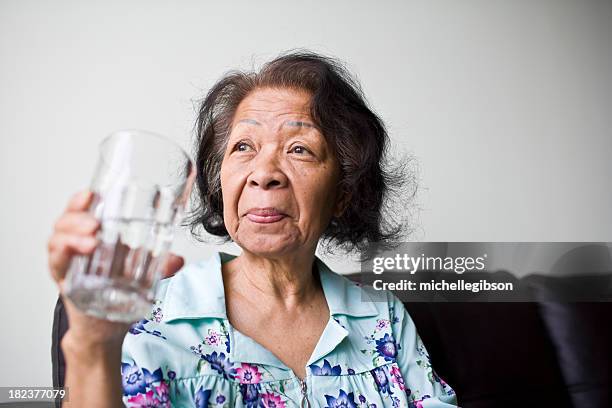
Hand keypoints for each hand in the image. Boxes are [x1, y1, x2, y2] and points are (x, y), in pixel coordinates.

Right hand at [47, 190, 184, 347]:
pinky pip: (56, 264)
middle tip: (95, 223)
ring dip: (71, 237)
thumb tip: (178, 260)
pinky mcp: (65, 282)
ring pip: (58, 240)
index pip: (83, 211)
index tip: (93, 194)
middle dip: (77, 218)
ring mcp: (70, 263)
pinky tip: (73, 253)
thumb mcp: (143, 275)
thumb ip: (161, 266)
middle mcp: (77, 246)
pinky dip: (62, 255)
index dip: (82, 200)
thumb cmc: (119, 293)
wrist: (106, 327)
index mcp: (94, 237)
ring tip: (90, 241)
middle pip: (66, 221)